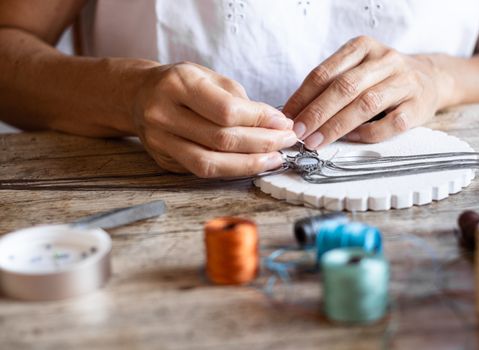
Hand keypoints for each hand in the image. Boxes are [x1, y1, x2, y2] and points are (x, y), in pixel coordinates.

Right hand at [132, 62, 295, 177]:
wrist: (138, 95)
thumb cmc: (180, 83)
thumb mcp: (208, 77)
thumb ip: (239, 100)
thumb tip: (275, 124)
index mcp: (177, 84)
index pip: (226, 111)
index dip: (260, 120)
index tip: (284, 123)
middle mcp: (163, 114)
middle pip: (221, 140)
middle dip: (262, 143)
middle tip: (287, 142)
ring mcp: (160, 141)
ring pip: (211, 163)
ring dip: (249, 164)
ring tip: (274, 159)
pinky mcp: (164, 161)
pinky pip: (203, 171)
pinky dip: (232, 169)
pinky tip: (252, 163)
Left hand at [283, 36, 451, 148]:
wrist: (431, 79)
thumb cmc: (382, 78)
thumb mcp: (356, 69)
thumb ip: (329, 85)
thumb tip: (295, 114)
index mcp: (363, 47)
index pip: (325, 73)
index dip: (302, 97)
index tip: (287, 117)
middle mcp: (385, 60)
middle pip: (343, 88)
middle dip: (316, 113)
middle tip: (298, 133)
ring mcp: (404, 82)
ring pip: (365, 104)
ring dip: (336, 126)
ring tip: (316, 141)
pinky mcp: (418, 105)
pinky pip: (390, 123)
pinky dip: (367, 133)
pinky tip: (351, 139)